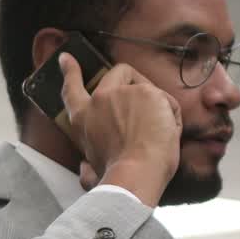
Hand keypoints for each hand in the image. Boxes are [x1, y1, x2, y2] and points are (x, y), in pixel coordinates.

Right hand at [58, 53, 180, 205]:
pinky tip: (167, 135)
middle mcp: (99, 100)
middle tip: (147, 105)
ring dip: (157, 109)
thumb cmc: (117, 179)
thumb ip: (87, 169)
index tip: (67, 59)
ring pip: (148, 90)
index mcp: (83, 119)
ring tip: (157, 137)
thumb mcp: (92, 174)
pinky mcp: (146, 91)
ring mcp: (122, 92)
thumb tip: (84, 170)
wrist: (135, 175)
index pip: (72, 88)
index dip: (70, 71)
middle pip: (119, 73)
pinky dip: (172, 118)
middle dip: (135, 82)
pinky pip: (167, 102)